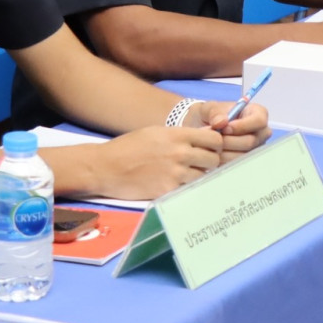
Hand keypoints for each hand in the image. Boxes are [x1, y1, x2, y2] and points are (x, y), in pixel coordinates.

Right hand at [90, 125, 223, 199]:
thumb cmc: (130, 147)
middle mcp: (180, 153)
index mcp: (178, 135)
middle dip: (211, 161)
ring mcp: (175, 173)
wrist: (106, 167)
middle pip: (213, 159)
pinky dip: (186, 187)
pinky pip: (188, 189)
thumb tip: (203, 138)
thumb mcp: (157, 132)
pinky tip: (178, 184)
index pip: (214, 138)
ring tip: (188, 174)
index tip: (210, 148)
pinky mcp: (168, 190)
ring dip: (200, 175)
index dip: (215, 144)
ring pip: (204, 176)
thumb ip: (181, 136)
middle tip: (202, 164)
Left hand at [191, 100, 270, 163]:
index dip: (243, 125)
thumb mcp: (210, 108)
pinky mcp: (246, 161)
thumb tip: (221, 122)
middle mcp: (260, 132)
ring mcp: (254, 148)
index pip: (259, 120)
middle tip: (214, 138)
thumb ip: (215, 112)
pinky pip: (236, 165)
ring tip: (212, 145)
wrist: (203, 129)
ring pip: (242, 155)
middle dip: (229, 141)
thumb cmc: (211, 115)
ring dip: (224, 151)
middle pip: (250, 141)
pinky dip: (222, 160)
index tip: (226, 128)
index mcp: (257, 113)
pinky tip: (214, 153)